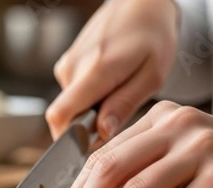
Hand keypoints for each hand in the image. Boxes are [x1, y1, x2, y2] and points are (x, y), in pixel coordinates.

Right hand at [45, 0, 178, 140]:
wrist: (140, 4)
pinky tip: (111, 86)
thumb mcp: (151, 75)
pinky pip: (73, 95)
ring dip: (91, 112)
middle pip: (66, 117)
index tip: (91, 148)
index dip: (68, 140)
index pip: (60, 115)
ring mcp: (67, 65)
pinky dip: (89, 100)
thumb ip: (124, 104)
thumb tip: (101, 133)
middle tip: (118, 118)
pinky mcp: (67, 65)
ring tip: (118, 94)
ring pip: (71, 107)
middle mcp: (73, 67)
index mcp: (96, 70)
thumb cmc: (152, 37)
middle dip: (87, 128)